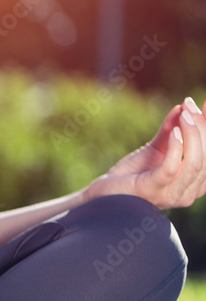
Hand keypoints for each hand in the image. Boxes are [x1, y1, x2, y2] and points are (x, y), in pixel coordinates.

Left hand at [85, 97, 205, 208]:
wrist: (104, 191)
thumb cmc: (132, 173)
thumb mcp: (156, 148)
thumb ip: (172, 130)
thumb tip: (184, 106)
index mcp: (195, 185)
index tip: (205, 105)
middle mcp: (188, 194)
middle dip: (202, 127)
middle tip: (190, 105)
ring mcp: (171, 196)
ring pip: (195, 163)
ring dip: (192, 134)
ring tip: (184, 114)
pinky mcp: (153, 190)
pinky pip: (171, 168)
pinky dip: (175, 147)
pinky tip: (174, 131)